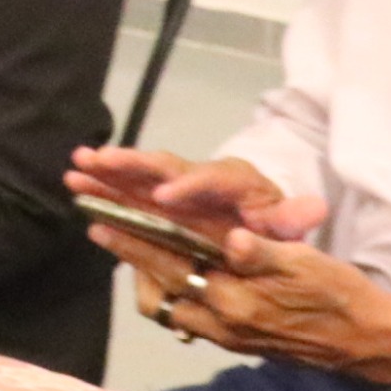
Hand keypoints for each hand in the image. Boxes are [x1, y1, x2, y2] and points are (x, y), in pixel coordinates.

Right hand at [67, 146, 326, 244]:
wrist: (261, 230)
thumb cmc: (274, 230)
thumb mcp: (289, 226)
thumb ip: (293, 219)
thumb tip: (313, 209)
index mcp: (236, 181)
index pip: (214, 177)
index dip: (190, 184)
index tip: (165, 196)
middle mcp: (200, 177)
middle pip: (165, 165)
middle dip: (132, 165)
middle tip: (99, 160)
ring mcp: (176, 188)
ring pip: (140, 174)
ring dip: (108, 170)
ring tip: (77, 165)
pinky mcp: (157, 200)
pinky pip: (130, 191)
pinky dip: (106, 186)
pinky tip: (79, 185)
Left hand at [96, 214, 390, 384]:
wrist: (365, 343)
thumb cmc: (340, 294)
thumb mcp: (308, 265)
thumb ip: (266, 253)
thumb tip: (235, 240)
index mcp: (237, 302)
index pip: (174, 266)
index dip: (135, 241)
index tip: (100, 219)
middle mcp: (222, 324)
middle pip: (158, 288)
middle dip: (126, 254)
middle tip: (96, 223)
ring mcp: (224, 336)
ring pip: (167, 305)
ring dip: (143, 275)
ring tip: (126, 243)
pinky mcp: (232, 341)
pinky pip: (185, 315)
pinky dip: (167, 290)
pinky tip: (167, 270)